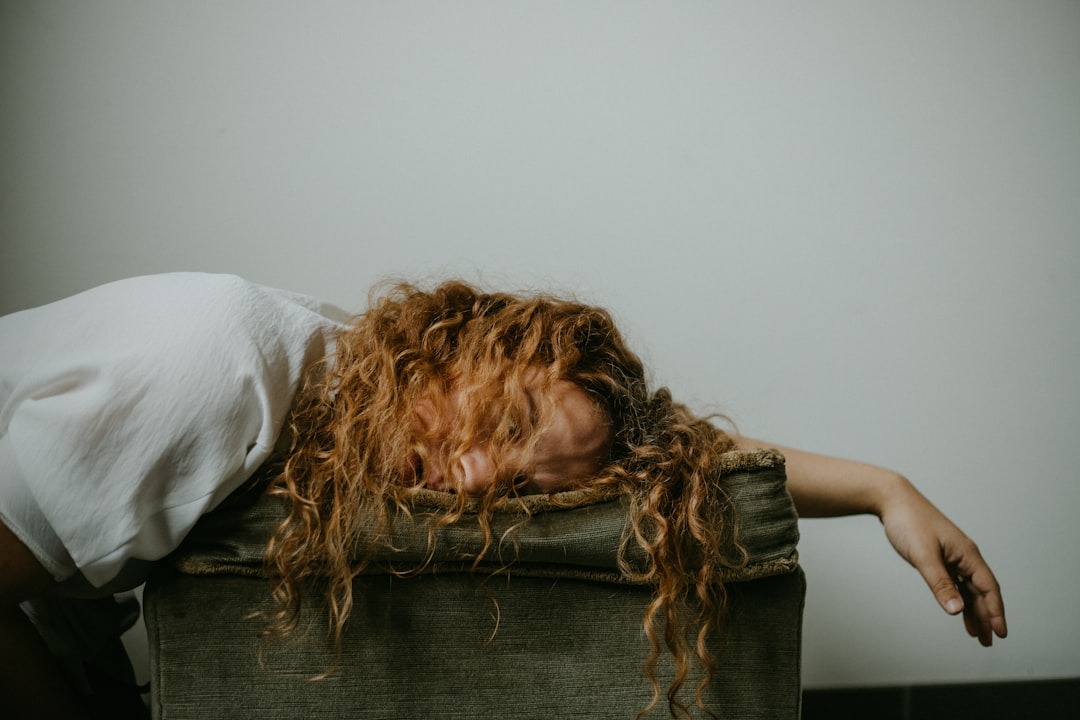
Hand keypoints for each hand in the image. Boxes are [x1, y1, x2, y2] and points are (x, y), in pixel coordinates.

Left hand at [877, 477, 1007, 645]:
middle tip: (988, 641)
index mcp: (967, 554)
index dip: (996, 611)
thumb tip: (957, 610)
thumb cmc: (909, 522)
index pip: (988, 588)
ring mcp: (952, 556)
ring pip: (968, 588)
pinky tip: (958, 610)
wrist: (892, 500)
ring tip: (976, 634)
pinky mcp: (940, 557)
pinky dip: (959, 598)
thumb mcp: (924, 556)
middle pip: (981, 591)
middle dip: (986, 617)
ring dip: (973, 610)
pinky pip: (955, 582)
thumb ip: (940, 584)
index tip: (1001, 633)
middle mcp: (964, 556)